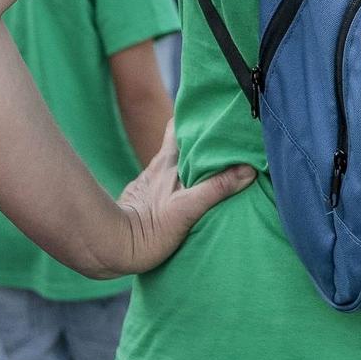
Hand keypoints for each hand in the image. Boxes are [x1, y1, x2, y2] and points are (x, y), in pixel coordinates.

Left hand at [111, 121, 255, 274]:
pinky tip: (191, 188)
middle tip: (224, 135)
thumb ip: (217, 188)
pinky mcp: (144, 199)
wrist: (112, 248)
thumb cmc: (147, 230)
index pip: (179, 125)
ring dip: (191, 159)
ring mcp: (150, 183)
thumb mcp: (187, 209)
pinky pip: (166, 181)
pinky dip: (180, 179)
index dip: (194, 115)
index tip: (215, 110)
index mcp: (168, 161)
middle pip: (180, 142)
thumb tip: (248, 170)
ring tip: (215, 161)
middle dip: (199, 137)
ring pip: (174, 162)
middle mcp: (158, 167)